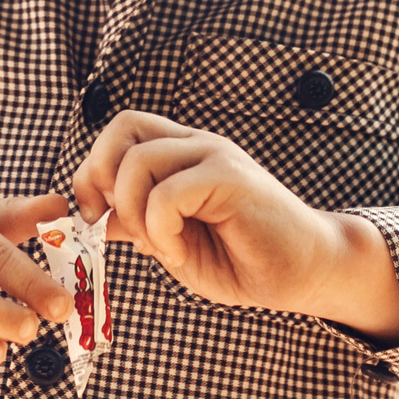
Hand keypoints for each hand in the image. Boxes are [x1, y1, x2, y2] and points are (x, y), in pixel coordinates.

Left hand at [72, 110, 398, 339]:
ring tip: (157, 245)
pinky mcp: (231, 177)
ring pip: (139, 161)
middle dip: (100, 177)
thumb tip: (93, 215)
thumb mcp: (172, 242)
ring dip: (133, 213)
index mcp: (181, 155)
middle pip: (122, 127)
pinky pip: (168, 193)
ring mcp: (215, 156)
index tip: (93, 216)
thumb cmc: (243, 258)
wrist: (306, 272)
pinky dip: (160, 230)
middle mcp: (196, 145)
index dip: (92, 169)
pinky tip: (177, 251)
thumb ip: (136, 223)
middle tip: (112, 224)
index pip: (120, 132)